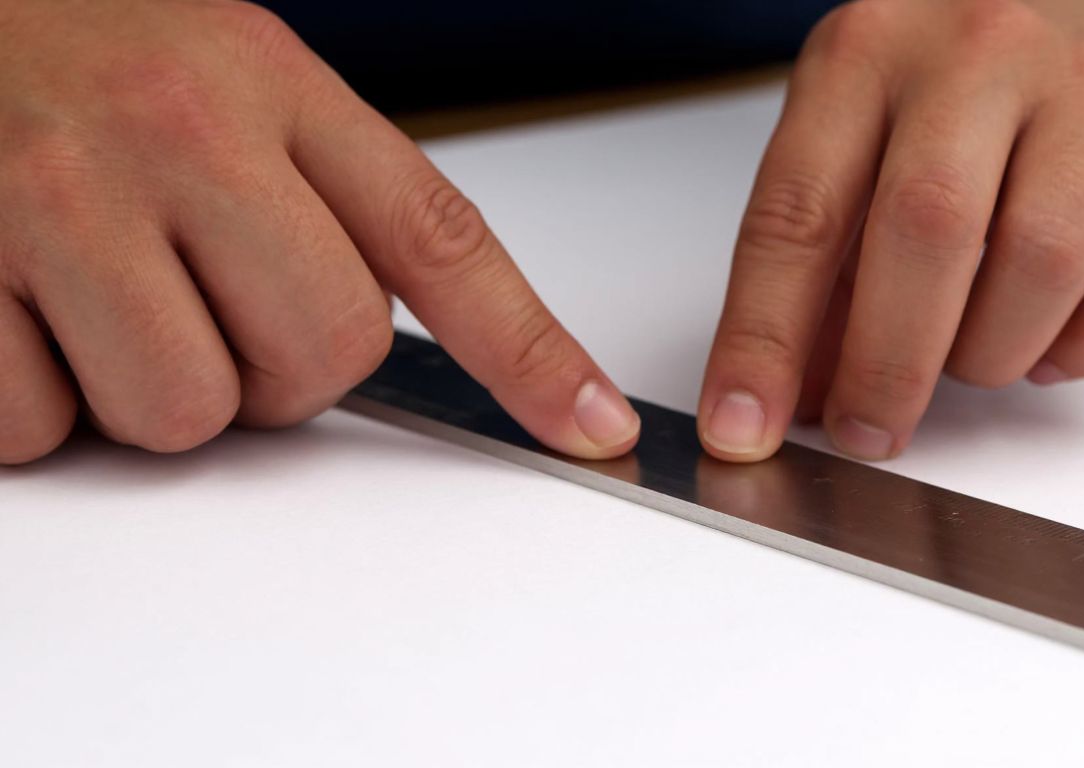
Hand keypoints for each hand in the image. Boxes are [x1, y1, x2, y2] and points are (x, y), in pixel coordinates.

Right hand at [0, 0, 638, 464]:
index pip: (440, 239)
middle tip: (208, 307)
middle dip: (276, 375)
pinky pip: (43, 427)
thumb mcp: (225, 76)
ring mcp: (60, 193)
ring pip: (185, 414)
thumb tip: (375, 343)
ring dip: (151, 394)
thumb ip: (319, 195)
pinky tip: (18, 310)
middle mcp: (180, 127)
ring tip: (100, 297)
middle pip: (322, 357)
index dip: (530, 350)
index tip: (591, 424)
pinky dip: (36, 403)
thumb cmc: (81, 51)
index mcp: (268, 80)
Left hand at [699, 0, 1083, 460]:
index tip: (745, 430)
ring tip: (971, 360)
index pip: (798, 213)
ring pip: (1044, 260)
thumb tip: (785, 402)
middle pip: (929, 232)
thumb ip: (817, 265)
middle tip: (870, 433)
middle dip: (888, 368)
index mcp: (864, 53)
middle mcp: (980, 51)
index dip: (765, 338)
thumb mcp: (848, 136)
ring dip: (993, 355)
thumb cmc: (942, 83)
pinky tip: (1051, 347)